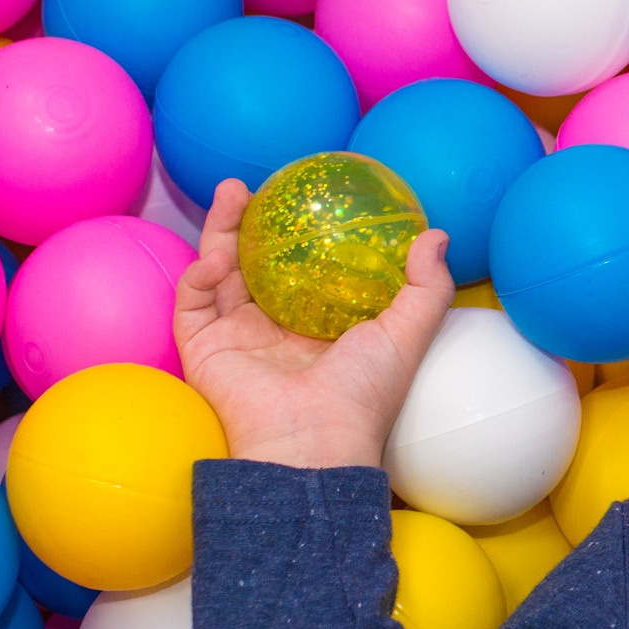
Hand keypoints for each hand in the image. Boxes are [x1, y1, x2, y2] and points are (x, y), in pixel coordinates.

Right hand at [174, 180, 455, 467]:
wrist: (313, 444)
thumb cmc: (364, 393)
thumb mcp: (408, 334)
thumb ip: (427, 286)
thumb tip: (436, 234)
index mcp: (319, 328)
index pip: (305, 271)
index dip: (304, 234)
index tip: (310, 194)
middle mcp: (274, 331)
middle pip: (255, 265)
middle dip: (252, 222)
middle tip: (259, 183)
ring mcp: (236, 339)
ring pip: (218, 274)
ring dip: (219, 231)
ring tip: (232, 190)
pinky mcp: (203, 351)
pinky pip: (192, 304)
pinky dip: (198, 275)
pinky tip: (216, 256)